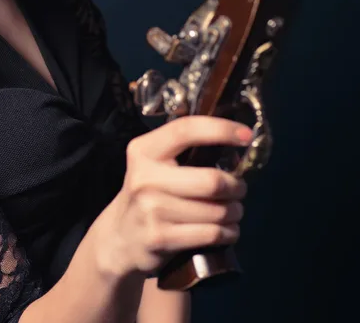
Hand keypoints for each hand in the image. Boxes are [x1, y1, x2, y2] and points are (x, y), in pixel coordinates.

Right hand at [93, 116, 252, 277]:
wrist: (120, 237)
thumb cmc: (147, 193)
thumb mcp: (154, 164)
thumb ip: (184, 152)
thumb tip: (235, 143)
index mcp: (144, 150)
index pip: (185, 130)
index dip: (220, 129)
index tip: (247, 135)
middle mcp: (145, 177)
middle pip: (211, 181)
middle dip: (236, 187)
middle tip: (239, 190)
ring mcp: (151, 209)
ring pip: (217, 211)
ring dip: (235, 213)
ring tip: (233, 212)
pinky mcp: (160, 238)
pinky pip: (212, 234)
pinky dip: (229, 233)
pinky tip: (227, 231)